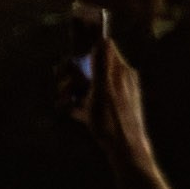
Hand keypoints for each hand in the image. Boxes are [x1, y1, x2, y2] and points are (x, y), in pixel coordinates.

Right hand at [77, 35, 156, 167]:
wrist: (125, 148)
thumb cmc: (113, 120)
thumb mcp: (103, 90)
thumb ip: (102, 65)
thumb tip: (103, 39)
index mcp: (120, 71)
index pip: (102, 49)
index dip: (83, 53)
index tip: (69, 63)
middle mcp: (119, 79)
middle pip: (90, 68)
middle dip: (72, 76)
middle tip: (64, 88)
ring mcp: (114, 94)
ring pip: (86, 85)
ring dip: (71, 91)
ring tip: (65, 101)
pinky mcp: (108, 109)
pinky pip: (88, 102)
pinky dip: (77, 105)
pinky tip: (70, 111)